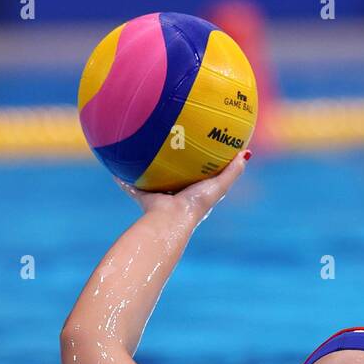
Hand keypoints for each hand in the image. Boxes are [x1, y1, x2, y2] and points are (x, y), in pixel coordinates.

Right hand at [116, 149, 250, 226]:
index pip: (199, 176)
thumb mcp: (219, 185)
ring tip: (142, 149)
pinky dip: (123, 178)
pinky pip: (131, 185)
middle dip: (173, 164)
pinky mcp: (144, 198)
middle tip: (170, 143)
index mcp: (194, 193)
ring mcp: (159, 197)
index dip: (200, 164)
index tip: (200, 147)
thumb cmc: (196, 204)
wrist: (171, 220)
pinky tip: (117, 161)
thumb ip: (233, 171)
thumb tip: (246, 152)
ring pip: (153, 180)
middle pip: (175, 176)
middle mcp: (176, 195)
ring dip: (148, 169)